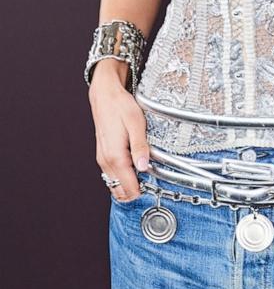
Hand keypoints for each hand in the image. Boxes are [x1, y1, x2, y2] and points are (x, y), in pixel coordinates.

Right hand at [89, 62, 148, 203]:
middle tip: (152, 185)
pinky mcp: (103, 154)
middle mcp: (106, 161)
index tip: (155, 189)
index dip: (141, 191)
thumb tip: (144, 166)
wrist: (105, 96)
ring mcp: (102, 158)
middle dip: (134, 191)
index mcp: (115, 156)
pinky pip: (111, 174)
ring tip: (145, 178)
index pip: (128, 187)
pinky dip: (122, 177)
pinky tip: (135, 170)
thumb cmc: (121, 107)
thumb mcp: (137, 124)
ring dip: (128, 185)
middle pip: (118, 190)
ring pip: (113, 184)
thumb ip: (140, 147)